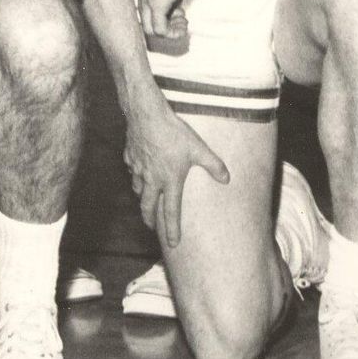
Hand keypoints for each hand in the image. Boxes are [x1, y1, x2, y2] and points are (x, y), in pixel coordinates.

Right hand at [122, 103, 229, 246]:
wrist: (146, 115)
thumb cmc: (173, 132)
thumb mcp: (198, 148)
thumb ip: (213, 165)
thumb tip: (227, 178)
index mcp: (169, 180)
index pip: (171, 211)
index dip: (172, 229)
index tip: (173, 243)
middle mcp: (151, 179)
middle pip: (148, 206)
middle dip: (150, 219)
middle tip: (151, 227)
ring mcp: (138, 168)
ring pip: (138, 189)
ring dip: (142, 198)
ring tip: (146, 201)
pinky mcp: (130, 156)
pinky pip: (132, 170)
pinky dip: (135, 175)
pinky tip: (138, 171)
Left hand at [137, 0, 204, 41]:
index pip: (146, 5)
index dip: (164, 10)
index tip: (180, 7)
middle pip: (146, 19)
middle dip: (165, 22)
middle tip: (182, 17)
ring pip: (150, 29)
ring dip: (170, 31)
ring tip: (184, 22)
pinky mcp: (156, 6)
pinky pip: (159, 31)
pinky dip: (172, 33)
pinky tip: (185, 25)